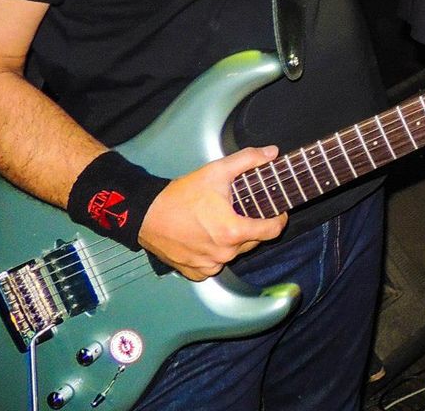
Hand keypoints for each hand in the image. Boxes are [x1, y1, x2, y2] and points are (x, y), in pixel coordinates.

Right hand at [137, 147, 286, 280]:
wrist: (146, 215)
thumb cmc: (181, 195)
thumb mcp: (217, 171)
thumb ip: (248, 160)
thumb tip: (273, 152)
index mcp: (233, 231)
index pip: (272, 231)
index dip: (278, 219)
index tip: (277, 211)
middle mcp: (223, 254)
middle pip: (253, 241)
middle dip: (252, 226)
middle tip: (242, 210)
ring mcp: (208, 265)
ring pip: (234, 253)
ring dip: (233, 241)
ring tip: (221, 222)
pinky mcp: (194, 271)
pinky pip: (214, 265)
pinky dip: (214, 254)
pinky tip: (206, 238)